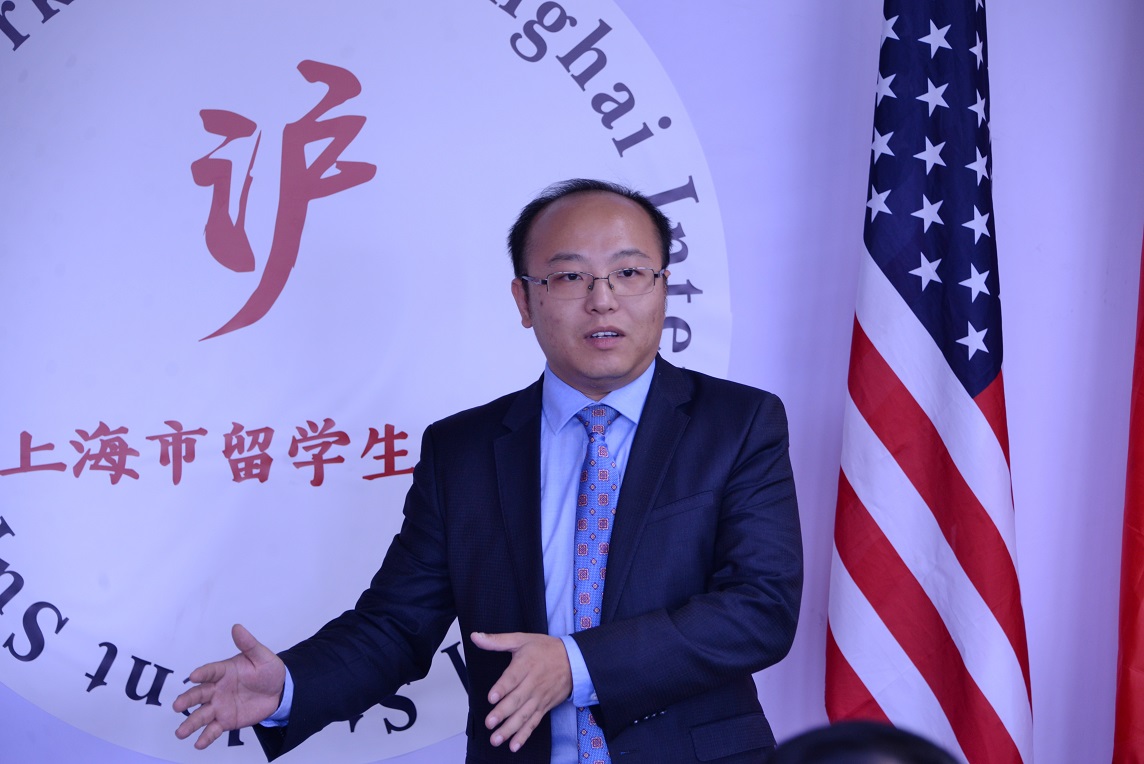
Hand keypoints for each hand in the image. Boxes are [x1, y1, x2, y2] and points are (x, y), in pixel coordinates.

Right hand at [173, 624, 285, 749]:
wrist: (279, 692)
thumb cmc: (268, 671)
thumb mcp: (262, 656)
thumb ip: (249, 644)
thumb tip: (237, 627)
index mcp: (223, 671)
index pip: (210, 671)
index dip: (202, 673)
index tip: (194, 676)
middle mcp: (217, 689)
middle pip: (199, 694)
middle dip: (187, 700)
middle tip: (177, 706)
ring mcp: (219, 706)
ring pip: (201, 715)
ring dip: (190, 723)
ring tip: (180, 733)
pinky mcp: (225, 721)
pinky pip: (213, 730)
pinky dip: (206, 737)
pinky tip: (199, 744)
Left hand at [470, 631, 571, 752]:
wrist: (574, 660)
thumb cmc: (546, 649)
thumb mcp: (522, 639)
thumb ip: (497, 640)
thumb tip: (476, 637)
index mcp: (526, 664)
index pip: (513, 677)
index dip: (502, 688)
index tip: (492, 697)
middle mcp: (533, 683)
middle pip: (517, 699)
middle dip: (503, 713)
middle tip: (490, 722)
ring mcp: (539, 697)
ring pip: (524, 715)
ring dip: (510, 729)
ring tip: (497, 738)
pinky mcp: (544, 707)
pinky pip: (533, 723)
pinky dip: (524, 735)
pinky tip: (514, 745)